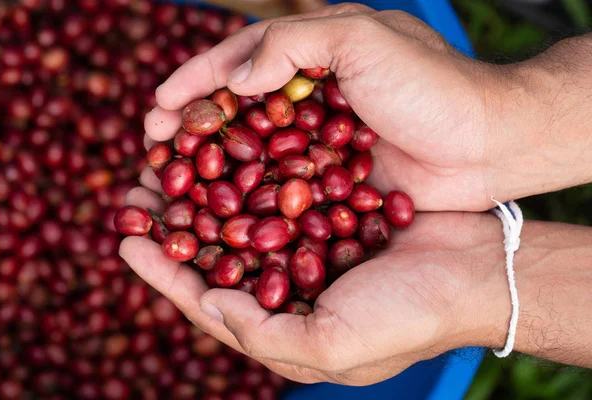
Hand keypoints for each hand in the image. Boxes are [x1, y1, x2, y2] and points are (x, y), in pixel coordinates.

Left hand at [120, 183, 508, 384]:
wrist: (475, 272)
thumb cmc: (407, 317)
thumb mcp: (332, 347)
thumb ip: (265, 335)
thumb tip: (209, 301)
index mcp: (283, 325)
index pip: (207, 301)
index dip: (165, 275)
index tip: (125, 244)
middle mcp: (289, 286)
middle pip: (216, 257)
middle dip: (174, 229)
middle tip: (135, 196)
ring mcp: (308, 246)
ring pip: (241, 220)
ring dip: (203, 195)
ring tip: (166, 168)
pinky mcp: (329, 211)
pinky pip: (276, 193)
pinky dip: (248, 175)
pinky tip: (227, 151)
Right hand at [145, 4, 591, 211]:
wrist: (488, 142)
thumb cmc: (431, 85)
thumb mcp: (361, 38)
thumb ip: (292, 44)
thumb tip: (233, 80)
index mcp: (308, 59)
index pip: (235, 66)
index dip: (192, 85)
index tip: (156, 109)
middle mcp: (305, 103)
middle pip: (232, 115)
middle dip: (188, 132)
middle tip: (149, 153)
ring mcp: (315, 147)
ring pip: (247, 157)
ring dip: (207, 172)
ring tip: (169, 189)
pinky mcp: (329, 185)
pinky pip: (277, 191)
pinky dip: (246, 202)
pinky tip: (218, 217)